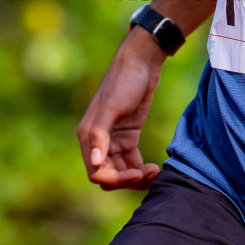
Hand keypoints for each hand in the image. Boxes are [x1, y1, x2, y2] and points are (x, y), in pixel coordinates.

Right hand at [76, 29, 165, 189]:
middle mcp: (98, 142)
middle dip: (128, 180)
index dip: (116, 179)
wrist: (142, 63)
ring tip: (157, 171)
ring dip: (137, 177)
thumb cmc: (124, 82)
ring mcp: (114, 141)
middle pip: (110, 175)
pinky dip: (142, 169)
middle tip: (151, 174)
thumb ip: (100, 135)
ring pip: (122, 172)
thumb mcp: (113, 107)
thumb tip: (94, 163)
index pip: (96, 172)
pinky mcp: (128, 138)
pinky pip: (132, 163)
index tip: (138, 174)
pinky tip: (156, 168)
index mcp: (88, 136)